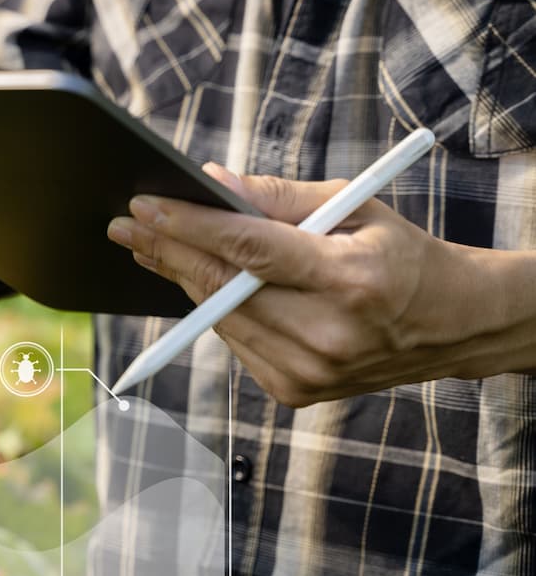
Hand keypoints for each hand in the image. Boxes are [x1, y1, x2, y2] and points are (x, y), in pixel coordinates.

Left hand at [105, 164, 533, 405]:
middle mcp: (328, 333)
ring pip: (218, 315)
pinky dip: (216, 308)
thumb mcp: (353, 206)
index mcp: (349, 280)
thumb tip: (210, 184)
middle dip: (165, 251)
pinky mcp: (294, 391)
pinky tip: (204, 282)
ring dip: (182, 278)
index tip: (143, 207)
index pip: (248, 250)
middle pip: (221, 287)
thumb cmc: (398, 254)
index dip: (188, 227)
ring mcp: (310, 371)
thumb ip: (277, 197)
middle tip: (123, 225)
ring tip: (152, 245)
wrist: (451, 325)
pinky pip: (233, 340)